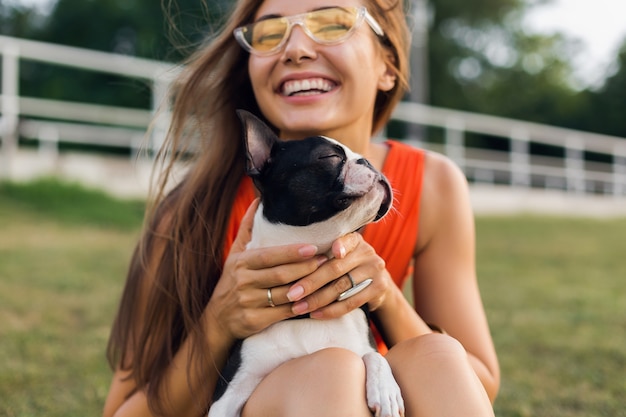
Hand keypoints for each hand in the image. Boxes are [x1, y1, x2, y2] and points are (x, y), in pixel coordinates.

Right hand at [206, 199, 325, 342]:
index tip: (313, 247)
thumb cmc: (232, 282)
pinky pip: (284, 313)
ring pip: (285, 294)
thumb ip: (248, 228)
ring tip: (325, 278)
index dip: (292, 252)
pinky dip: (301, 306)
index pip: (269, 255)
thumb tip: (259, 200)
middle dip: (306, 268)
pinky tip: (315, 299)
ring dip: (307, 287)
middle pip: (280, 274)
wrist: (217, 320)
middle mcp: (243, 282)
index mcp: (240, 263)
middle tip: (327, 261)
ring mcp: (248, 303)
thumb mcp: (235, 255)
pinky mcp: (254, 321)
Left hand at [286, 232, 393, 318]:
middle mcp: (367, 252)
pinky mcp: (379, 288)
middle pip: (335, 268)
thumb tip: (288, 260)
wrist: (375, 283)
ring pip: (341, 287)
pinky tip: (315, 314)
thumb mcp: (337, 255)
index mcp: (354, 240)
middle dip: (311, 282)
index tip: (320, 253)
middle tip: (291, 294)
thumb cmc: (345, 267)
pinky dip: (331, 310)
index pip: (344, 241)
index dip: (337, 246)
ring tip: (298, 307)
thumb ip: (321, 254)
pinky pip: (351, 302)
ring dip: (317, 300)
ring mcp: (375, 270)